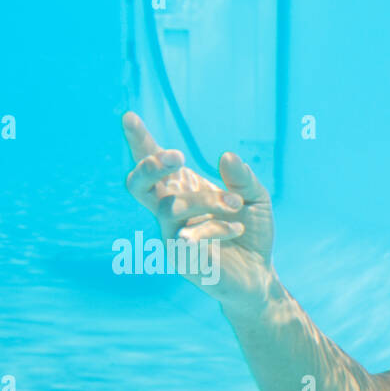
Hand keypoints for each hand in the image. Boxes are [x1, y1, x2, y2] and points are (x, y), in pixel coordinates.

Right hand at [121, 111, 275, 308]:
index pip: (153, 164)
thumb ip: (242, 177)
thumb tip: (226, 155)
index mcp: (183, 191)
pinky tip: (237, 229)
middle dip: (150, 165)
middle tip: (178, 156)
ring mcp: (171, 236)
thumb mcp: (255, 198)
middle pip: (136, 185)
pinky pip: (188, 236)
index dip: (139, 141)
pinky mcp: (180, 260)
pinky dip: (217, 227)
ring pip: (170, 207)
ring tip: (236, 204)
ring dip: (206, 200)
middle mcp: (170, 212)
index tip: (129, 116)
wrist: (260, 274)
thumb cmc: (251, 232)